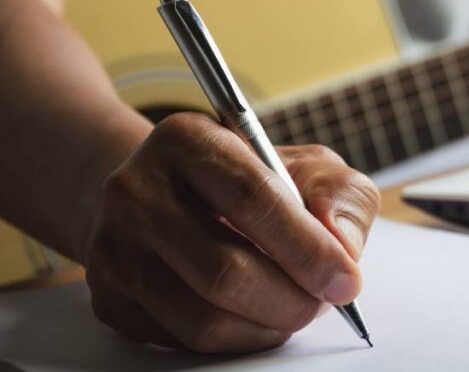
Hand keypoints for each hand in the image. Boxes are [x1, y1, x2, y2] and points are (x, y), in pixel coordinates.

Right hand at [83, 112, 379, 352]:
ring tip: (296, 308)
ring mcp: (114, 247)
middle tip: (324, 301)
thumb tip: (343, 245)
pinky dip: (237, 339)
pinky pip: (183, 341)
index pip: (253, 198)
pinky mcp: (109, 297)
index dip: (307, 248)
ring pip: (203, 317)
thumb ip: (339, 195)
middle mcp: (136, 189)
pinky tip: (257, 315)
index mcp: (188, 140)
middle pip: (225, 269)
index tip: (346, 278)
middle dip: (292, 298)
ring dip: (267, 325)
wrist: (166, 193)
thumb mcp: (305, 165)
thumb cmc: (247, 180)